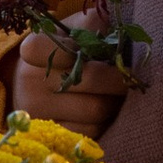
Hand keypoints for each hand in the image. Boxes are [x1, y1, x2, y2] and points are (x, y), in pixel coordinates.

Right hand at [9, 35, 131, 126]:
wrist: (34, 86)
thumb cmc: (64, 50)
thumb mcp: (73, 30)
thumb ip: (94, 27)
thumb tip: (121, 40)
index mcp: (33, 47)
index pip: (42, 47)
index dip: (73, 49)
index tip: (96, 51)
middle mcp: (30, 80)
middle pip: (90, 79)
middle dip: (118, 78)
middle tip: (131, 76)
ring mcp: (38, 111)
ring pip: (96, 109)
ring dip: (115, 102)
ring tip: (119, 94)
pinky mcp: (51, 135)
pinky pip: (93, 131)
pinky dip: (105, 122)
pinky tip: (105, 111)